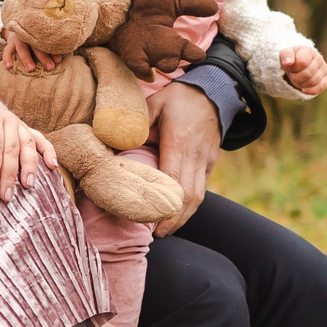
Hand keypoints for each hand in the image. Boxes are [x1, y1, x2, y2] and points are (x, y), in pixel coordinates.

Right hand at [0, 27, 53, 74]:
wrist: (18, 26)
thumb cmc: (35, 36)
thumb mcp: (41, 37)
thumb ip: (49, 45)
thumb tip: (59, 59)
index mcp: (38, 34)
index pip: (46, 43)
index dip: (53, 51)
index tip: (58, 60)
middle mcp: (28, 35)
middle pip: (36, 46)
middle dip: (43, 57)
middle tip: (50, 67)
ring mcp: (18, 39)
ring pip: (22, 48)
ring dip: (27, 59)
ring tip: (31, 69)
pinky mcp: (9, 43)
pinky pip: (7, 51)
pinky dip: (7, 58)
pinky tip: (9, 67)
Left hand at [0, 97, 57, 199]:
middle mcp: (6, 118)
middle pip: (12, 148)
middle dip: (10, 174)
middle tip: (6, 195)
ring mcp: (18, 123)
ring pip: (28, 145)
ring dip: (30, 166)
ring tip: (28, 185)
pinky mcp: (25, 129)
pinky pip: (40, 139)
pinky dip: (48, 152)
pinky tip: (53, 166)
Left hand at [149, 81, 220, 236]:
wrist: (213, 91)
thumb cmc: (178, 97)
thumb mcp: (154, 103)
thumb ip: (136, 125)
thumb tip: (113, 143)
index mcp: (178, 141)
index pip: (173, 179)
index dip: (165, 204)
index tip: (153, 220)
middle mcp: (194, 155)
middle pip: (187, 195)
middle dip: (174, 218)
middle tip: (158, 234)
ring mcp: (205, 160)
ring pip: (198, 196)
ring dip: (184, 216)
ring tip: (167, 230)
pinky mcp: (210, 162)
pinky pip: (202, 188)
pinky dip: (191, 205)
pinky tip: (178, 214)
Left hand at [281, 45, 326, 96]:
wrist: (299, 62)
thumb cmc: (292, 58)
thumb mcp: (286, 54)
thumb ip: (286, 56)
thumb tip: (287, 62)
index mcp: (308, 51)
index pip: (302, 62)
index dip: (293, 68)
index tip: (289, 67)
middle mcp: (318, 59)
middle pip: (307, 74)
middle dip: (295, 77)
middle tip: (292, 75)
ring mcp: (323, 69)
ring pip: (313, 82)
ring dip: (301, 84)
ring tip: (297, 79)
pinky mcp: (325, 78)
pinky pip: (320, 87)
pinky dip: (310, 91)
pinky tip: (303, 90)